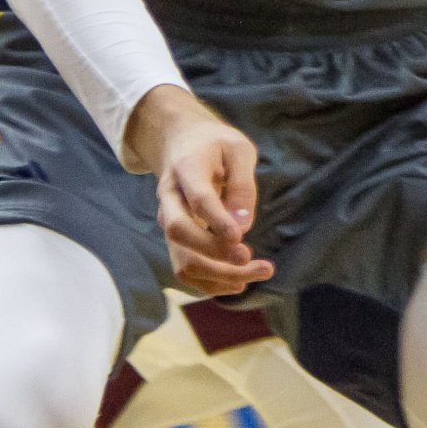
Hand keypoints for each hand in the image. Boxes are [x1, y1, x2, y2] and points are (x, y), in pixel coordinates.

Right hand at [125, 85, 268, 295]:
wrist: (183, 145)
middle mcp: (170, 200)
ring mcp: (169, 222)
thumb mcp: (238, 150)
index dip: (217, 222)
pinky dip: (210, 282)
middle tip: (251, 258)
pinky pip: (185, 269)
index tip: (240, 238)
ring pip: (182, 259)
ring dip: (218, 274)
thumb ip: (241, 184)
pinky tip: (239, 282)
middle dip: (216, 252)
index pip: (198, 200)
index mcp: (186, 171)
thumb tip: (243, 226)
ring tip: (257, 273)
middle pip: (181, 234)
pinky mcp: (176, 239)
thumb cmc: (216, 146)